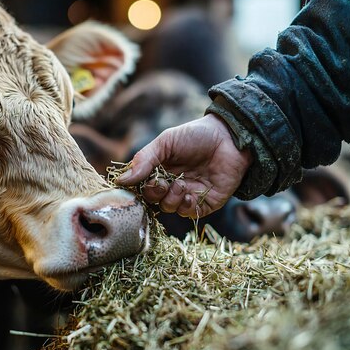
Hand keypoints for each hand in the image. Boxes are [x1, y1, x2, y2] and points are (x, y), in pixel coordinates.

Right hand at [116, 114, 251, 217]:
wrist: (229, 137)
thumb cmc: (195, 135)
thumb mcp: (165, 142)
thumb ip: (144, 160)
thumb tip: (121, 181)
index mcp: (159, 170)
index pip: (141, 186)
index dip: (138, 187)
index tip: (140, 182)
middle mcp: (172, 184)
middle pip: (153, 200)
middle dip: (154, 193)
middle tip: (162, 182)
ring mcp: (188, 194)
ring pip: (169, 208)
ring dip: (170, 199)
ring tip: (180, 184)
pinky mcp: (206, 203)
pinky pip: (189, 213)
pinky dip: (185, 207)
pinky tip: (189, 194)